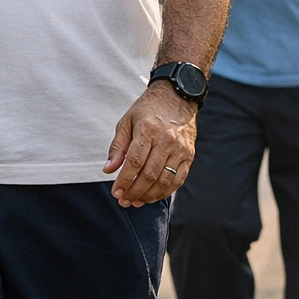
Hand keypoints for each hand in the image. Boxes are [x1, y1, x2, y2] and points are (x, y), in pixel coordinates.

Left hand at [105, 81, 197, 206]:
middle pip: (149, 174)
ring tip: (136, 201)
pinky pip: (178, 179)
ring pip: (164, 180)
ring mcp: (180, 149)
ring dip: (149, 195)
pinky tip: (153, 196)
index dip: (124, 180)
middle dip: (134, 191)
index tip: (116, 192)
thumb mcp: (127, 121)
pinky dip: (165, 192)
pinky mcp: (189, 155)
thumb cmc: (148, 109)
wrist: (176, 97)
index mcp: (147, 129)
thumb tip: (108, 170)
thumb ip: (117, 147)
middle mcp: (166, 140)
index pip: (134, 162)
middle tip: (124, 201)